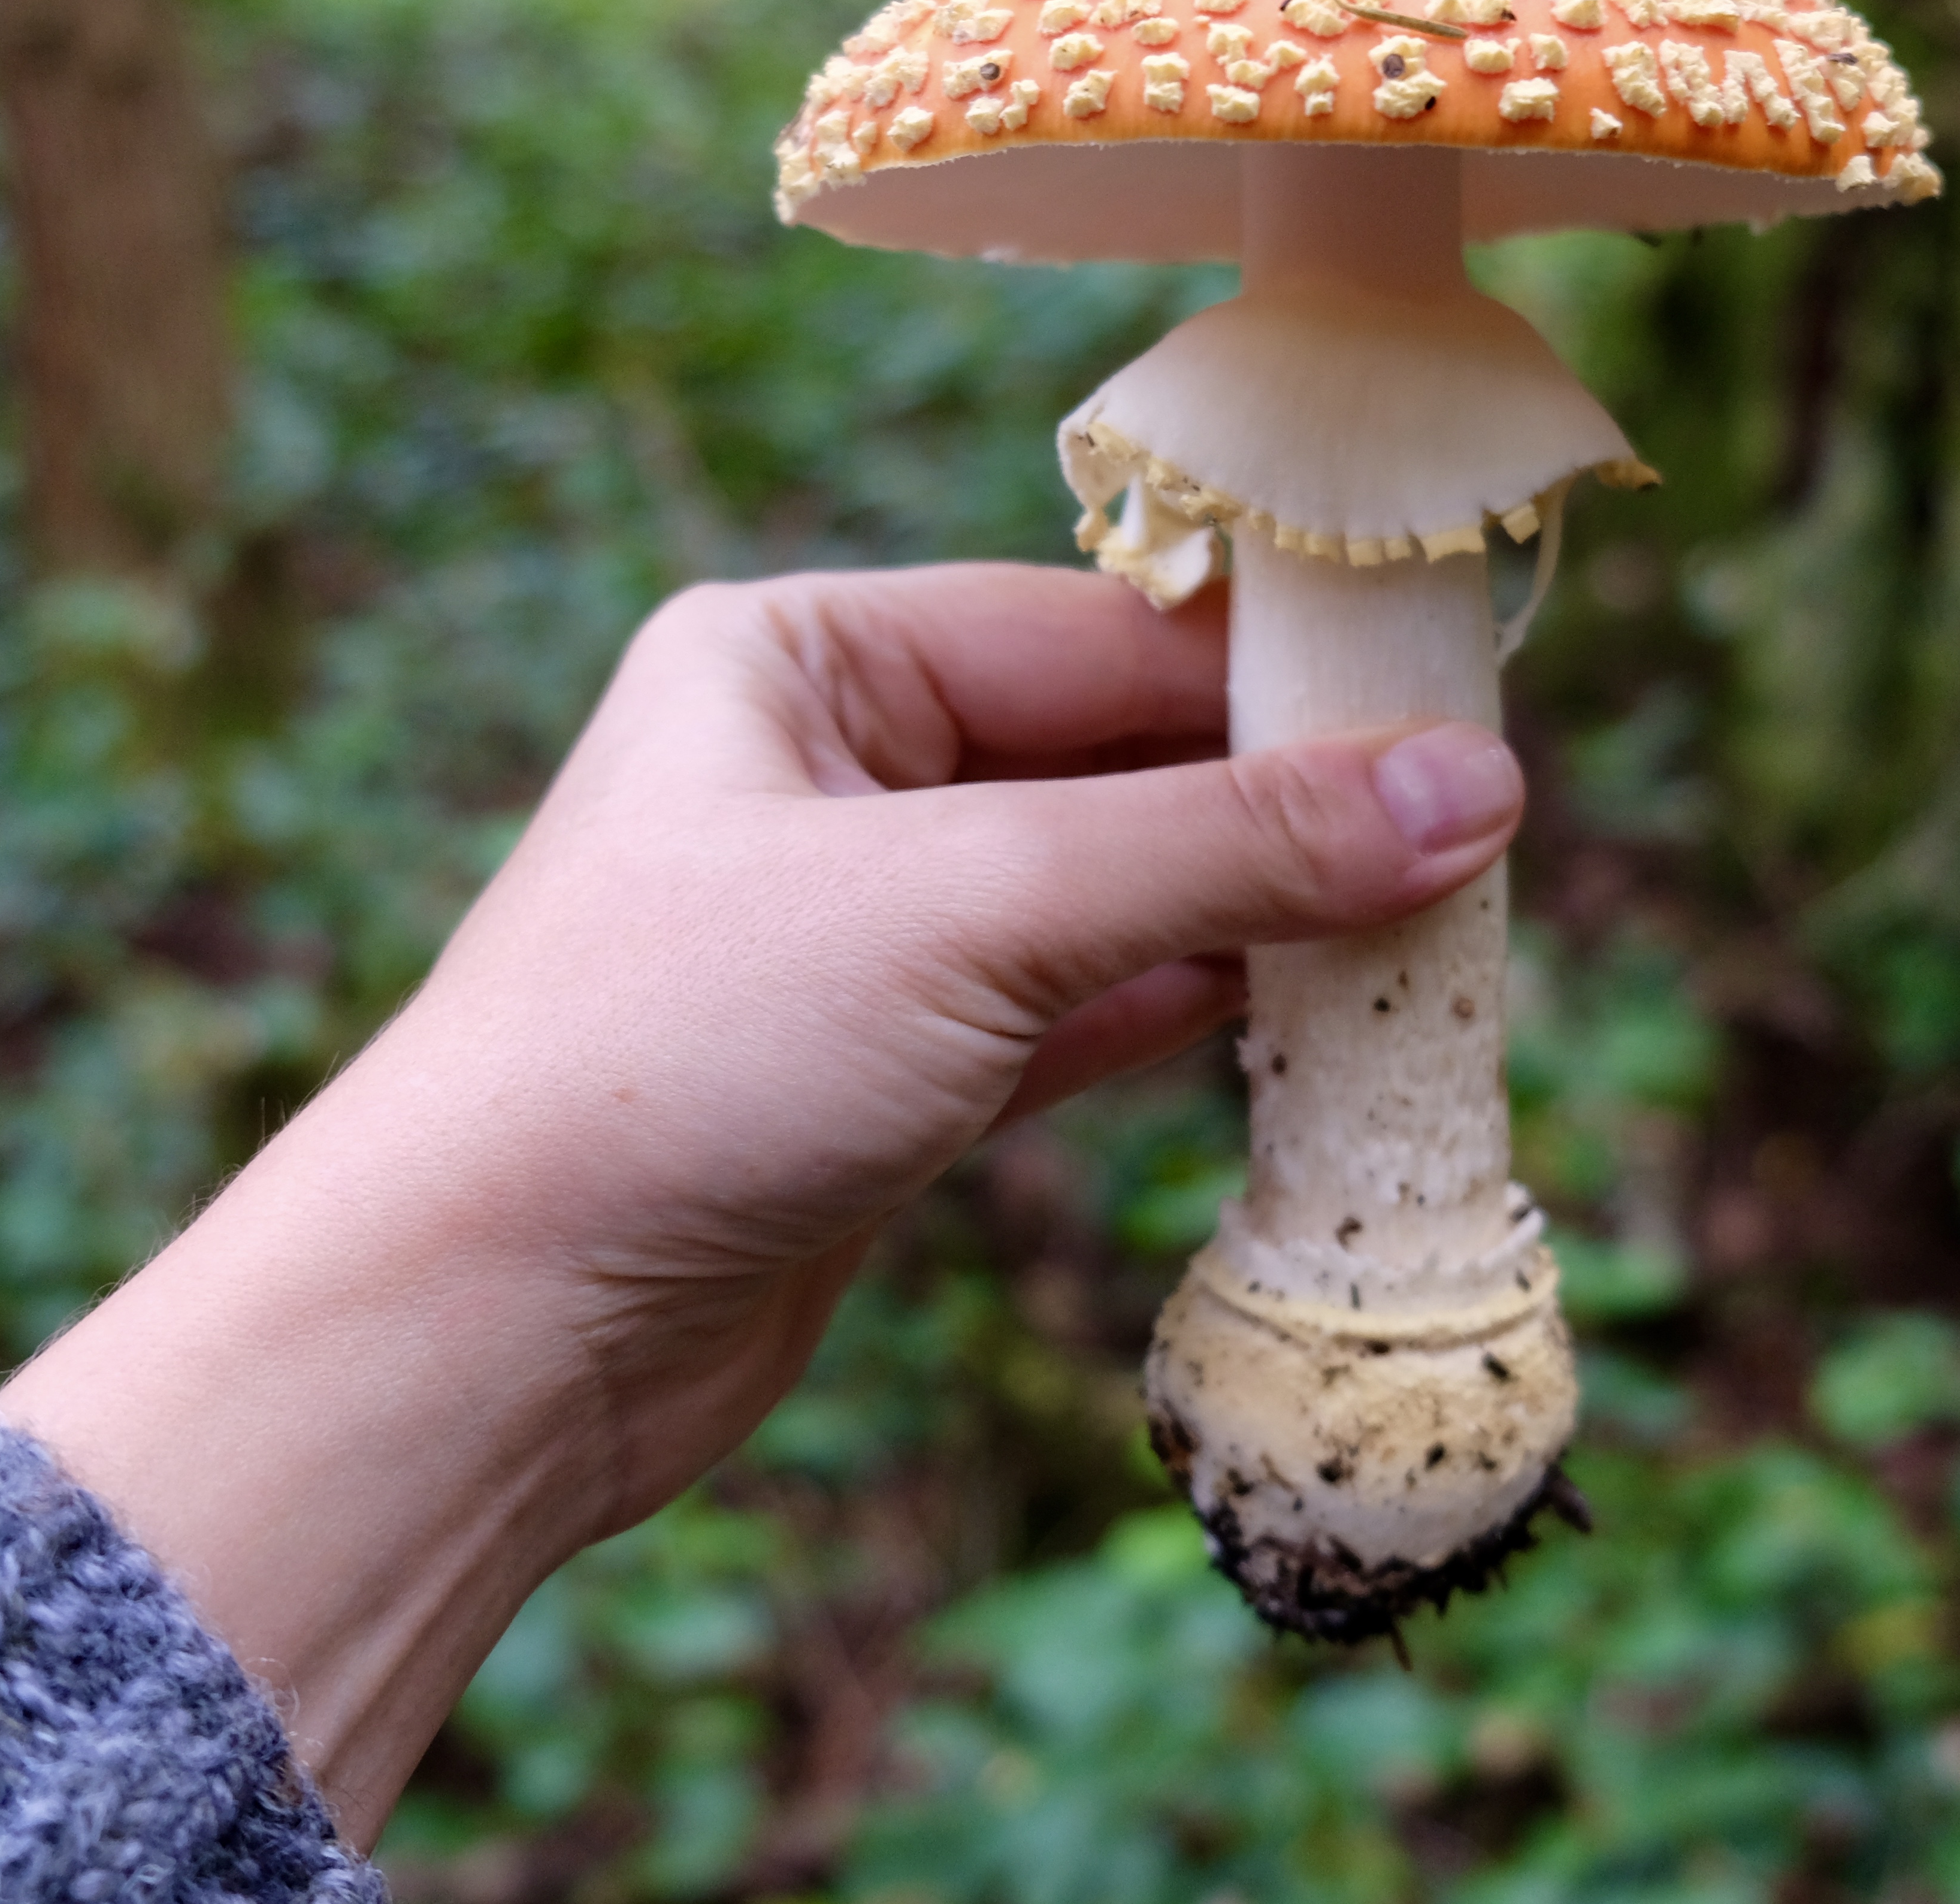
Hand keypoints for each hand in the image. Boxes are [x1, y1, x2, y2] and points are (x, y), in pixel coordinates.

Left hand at [0, 564, 1524, 1838]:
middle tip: (1479, 829)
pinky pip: (1070, 1013)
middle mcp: (816, 775)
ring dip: (1251, 913)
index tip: (1463, 709)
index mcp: (793, 657)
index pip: (1091, 628)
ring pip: (1101, 894)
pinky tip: (1308, 1006)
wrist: (480, 1331)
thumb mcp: (976, 908)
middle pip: (1105, 757)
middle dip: (1277, 801)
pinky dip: (1182, 1011)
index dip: (1279, 676)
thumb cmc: (673, 1054)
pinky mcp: (876, 1081)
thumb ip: (1229, 847)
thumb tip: (1477, 786)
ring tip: (1432, 918)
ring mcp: (848, 935)